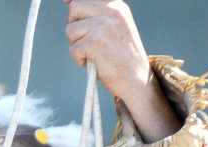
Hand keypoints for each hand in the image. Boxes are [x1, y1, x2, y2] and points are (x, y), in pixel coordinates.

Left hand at [65, 0, 179, 140]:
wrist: (136, 79)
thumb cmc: (121, 56)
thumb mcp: (112, 27)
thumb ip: (93, 13)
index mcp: (116, 5)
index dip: (76, 8)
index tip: (72, 10)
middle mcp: (112, 11)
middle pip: (74, 8)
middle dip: (74, 27)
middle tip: (87, 41)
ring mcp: (104, 26)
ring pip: (70, 30)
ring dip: (77, 45)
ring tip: (93, 53)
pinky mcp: (96, 42)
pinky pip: (73, 48)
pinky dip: (79, 59)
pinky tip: (94, 62)